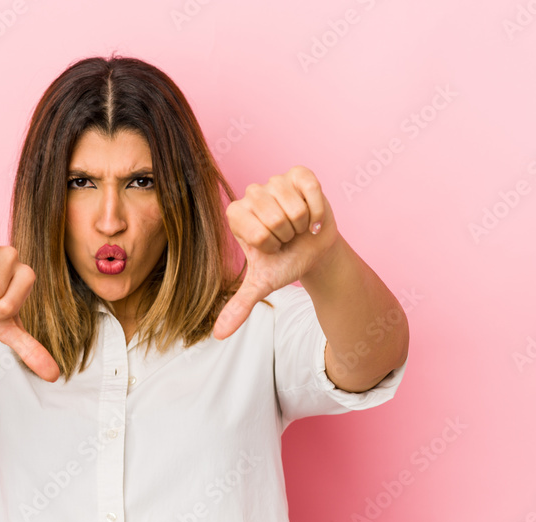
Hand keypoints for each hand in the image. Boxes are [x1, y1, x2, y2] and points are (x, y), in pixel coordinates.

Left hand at [213, 166, 339, 339]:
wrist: (314, 250)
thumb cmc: (284, 261)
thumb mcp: (263, 284)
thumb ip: (239, 306)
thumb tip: (219, 335)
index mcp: (235, 214)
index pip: (257, 232)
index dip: (271, 246)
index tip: (272, 247)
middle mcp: (251, 193)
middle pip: (275, 219)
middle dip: (287, 235)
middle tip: (287, 237)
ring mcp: (274, 179)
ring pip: (293, 207)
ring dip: (302, 223)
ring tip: (298, 226)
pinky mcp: (299, 173)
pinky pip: (310, 190)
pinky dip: (316, 209)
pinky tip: (312, 216)